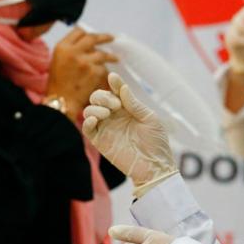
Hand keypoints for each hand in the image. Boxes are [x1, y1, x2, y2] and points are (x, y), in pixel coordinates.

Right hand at [46, 27, 117, 118]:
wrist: (61, 102)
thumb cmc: (57, 85)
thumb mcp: (57, 61)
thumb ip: (70, 50)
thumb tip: (84, 44)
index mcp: (62, 47)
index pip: (78, 32)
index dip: (87, 34)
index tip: (94, 37)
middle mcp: (73, 51)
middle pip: (92, 38)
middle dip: (104, 37)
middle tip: (111, 38)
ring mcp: (85, 61)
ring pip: (102, 54)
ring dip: (110, 56)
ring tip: (116, 58)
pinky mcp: (94, 72)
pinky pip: (103, 69)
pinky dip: (105, 72)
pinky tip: (106, 76)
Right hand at [83, 73, 176, 196]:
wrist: (154, 166)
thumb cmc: (156, 142)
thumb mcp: (149, 119)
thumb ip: (134, 104)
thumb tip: (122, 88)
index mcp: (127, 109)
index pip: (115, 91)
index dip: (114, 83)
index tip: (113, 77)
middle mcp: (114, 116)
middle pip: (98, 98)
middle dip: (103, 96)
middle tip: (115, 105)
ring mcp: (106, 128)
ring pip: (89, 110)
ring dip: (95, 107)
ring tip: (108, 114)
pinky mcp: (100, 141)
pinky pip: (87, 128)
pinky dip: (88, 121)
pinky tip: (95, 120)